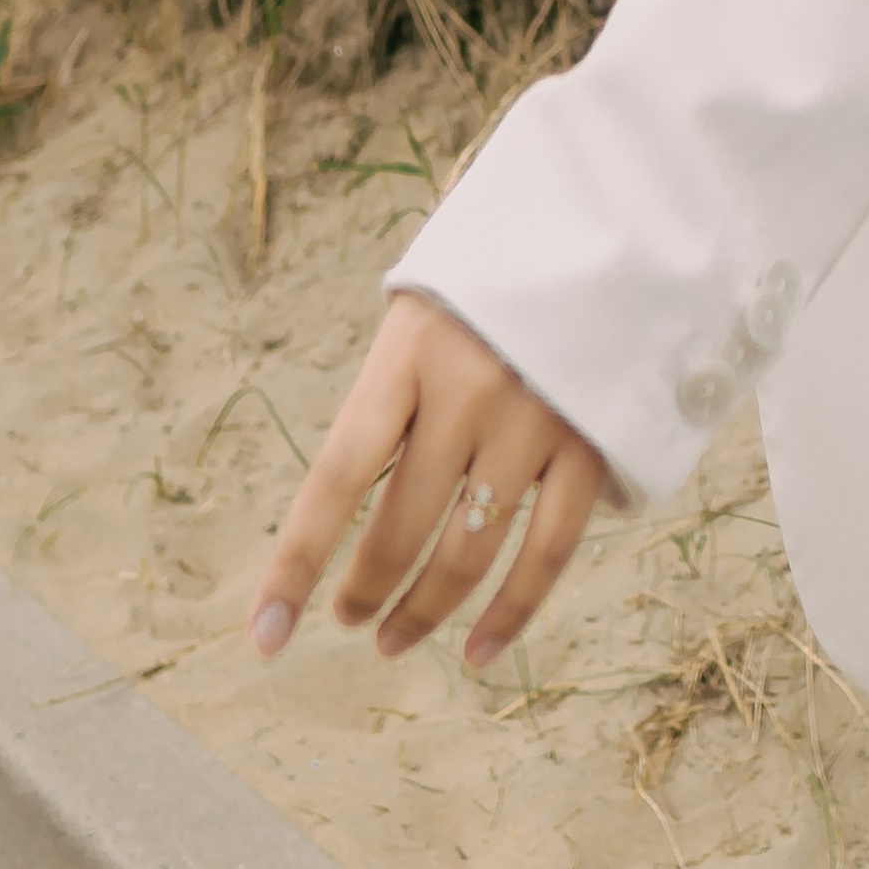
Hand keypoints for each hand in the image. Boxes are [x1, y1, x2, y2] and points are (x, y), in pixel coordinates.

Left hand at [250, 292, 609, 673]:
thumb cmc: (490, 277)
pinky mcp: (592, 441)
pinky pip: (549, 550)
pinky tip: (479, 651)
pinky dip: (512, 612)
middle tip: (347, 618)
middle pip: (400, 525)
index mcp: (410, 350)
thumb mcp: (421, 311)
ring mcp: (536, 419)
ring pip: (469, 550)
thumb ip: (391, 397)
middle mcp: (470, 389)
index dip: (296, 564)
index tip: (263, 634)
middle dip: (364, 589)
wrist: (604, 217)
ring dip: (423, 609)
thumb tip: (350, 507)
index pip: (336, 477)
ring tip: (393, 637)